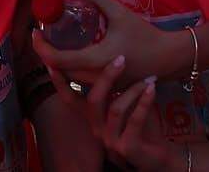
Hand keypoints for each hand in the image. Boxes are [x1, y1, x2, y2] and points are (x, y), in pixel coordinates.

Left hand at [28, 0, 178, 87]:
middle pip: (59, 70)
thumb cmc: (144, 36)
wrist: (167, 58)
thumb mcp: (120, 13)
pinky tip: (75, 51)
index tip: (36, 32)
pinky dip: (72, 67)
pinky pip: (82, 80)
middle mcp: (94, 77)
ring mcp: (101, 86)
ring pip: (70, 77)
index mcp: (95, 60)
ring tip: (57, 41)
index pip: (57, 59)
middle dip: (47, 53)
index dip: (41, 47)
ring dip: (59, 61)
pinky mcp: (108, 87)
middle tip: (45, 34)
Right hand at [57, 57, 180, 171]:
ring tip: (148, 79)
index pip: (71, 99)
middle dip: (106, 76)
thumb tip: (113, 53)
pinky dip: (144, 102)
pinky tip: (152, 89)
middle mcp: (97, 129)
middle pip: (93, 99)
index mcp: (93, 117)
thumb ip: (114, 87)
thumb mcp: (123, 103)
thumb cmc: (140, 124)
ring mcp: (111, 140)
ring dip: (133, 90)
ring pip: (115, 108)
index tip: (51, 64)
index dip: (60, 83)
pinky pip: (134, 120)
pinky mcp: (128, 148)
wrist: (157, 155)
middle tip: (121, 58)